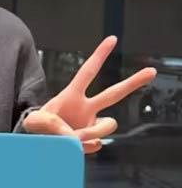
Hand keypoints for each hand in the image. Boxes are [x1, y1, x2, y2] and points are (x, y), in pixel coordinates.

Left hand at [23, 36, 156, 155]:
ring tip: (74, 138)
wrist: (39, 144)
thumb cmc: (36, 128)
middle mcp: (86, 108)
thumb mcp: (34, 122)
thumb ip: (51, 124)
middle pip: (114, 93)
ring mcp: (91, 124)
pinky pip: (97, 144)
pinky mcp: (91, 141)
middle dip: (134, 82)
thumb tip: (75, 136)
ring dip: (93, 132)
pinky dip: (85, 147)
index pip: (87, 72)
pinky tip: (73, 148)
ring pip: (109, 125)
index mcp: (71, 96)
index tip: (112, 39)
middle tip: (151, 70)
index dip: (99, 55)